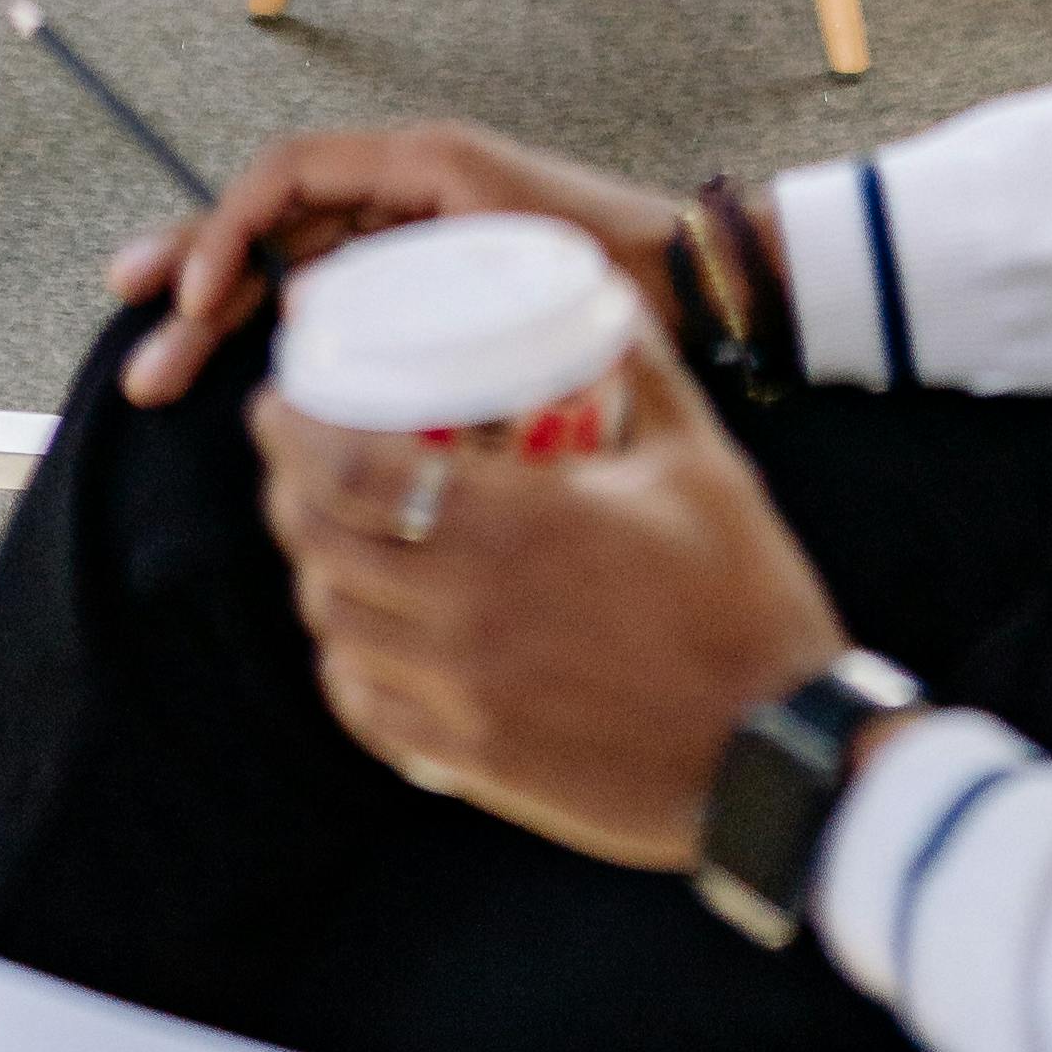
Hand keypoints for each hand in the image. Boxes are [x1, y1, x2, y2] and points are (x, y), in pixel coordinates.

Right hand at [113, 118, 687, 404]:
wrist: (695, 284)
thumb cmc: (623, 265)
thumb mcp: (520, 253)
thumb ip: (423, 266)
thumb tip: (298, 315)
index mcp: (422, 163)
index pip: (289, 175)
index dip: (229, 230)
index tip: (196, 299)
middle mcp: (404, 190)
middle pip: (272, 223)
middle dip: (196, 275)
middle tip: (136, 338)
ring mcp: (410, 240)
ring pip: (287, 266)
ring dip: (220, 310)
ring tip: (157, 368)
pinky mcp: (424, 288)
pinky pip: (327, 298)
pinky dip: (274, 329)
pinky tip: (240, 377)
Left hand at [254, 316, 848, 863]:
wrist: (778, 751)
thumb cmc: (745, 597)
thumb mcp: (699, 456)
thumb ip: (639, 363)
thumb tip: (597, 290)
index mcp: (515, 527)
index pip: (352, 473)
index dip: (293, 433)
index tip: (273, 399)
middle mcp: (468, 616)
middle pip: (320, 548)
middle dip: (288, 493)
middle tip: (292, 456)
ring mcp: (465, 699)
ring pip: (334, 631)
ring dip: (313, 574)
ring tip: (325, 536)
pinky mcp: (477, 762)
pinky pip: (368, 713)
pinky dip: (345, 665)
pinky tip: (360, 638)